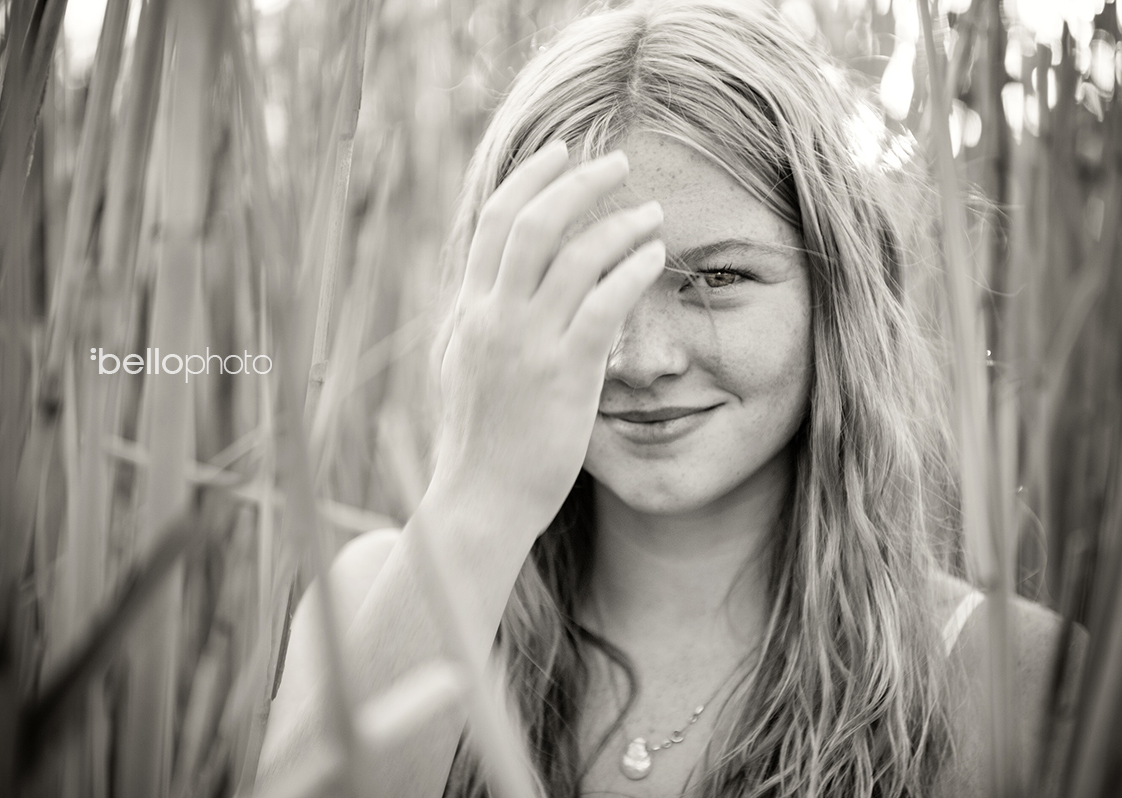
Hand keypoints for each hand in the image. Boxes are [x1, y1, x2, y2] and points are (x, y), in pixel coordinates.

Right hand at [430, 142, 665, 537]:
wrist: (479, 502)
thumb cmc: (481, 443)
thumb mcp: (465, 369)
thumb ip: (481, 323)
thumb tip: (496, 289)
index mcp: (469, 312)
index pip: (494, 223)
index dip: (529, 179)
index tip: (560, 154)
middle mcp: (494, 317)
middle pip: (535, 222)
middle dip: (579, 181)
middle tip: (617, 163)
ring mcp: (529, 344)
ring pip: (577, 255)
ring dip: (620, 223)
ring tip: (653, 213)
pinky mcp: (566, 374)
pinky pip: (606, 303)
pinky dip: (634, 269)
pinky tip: (656, 257)